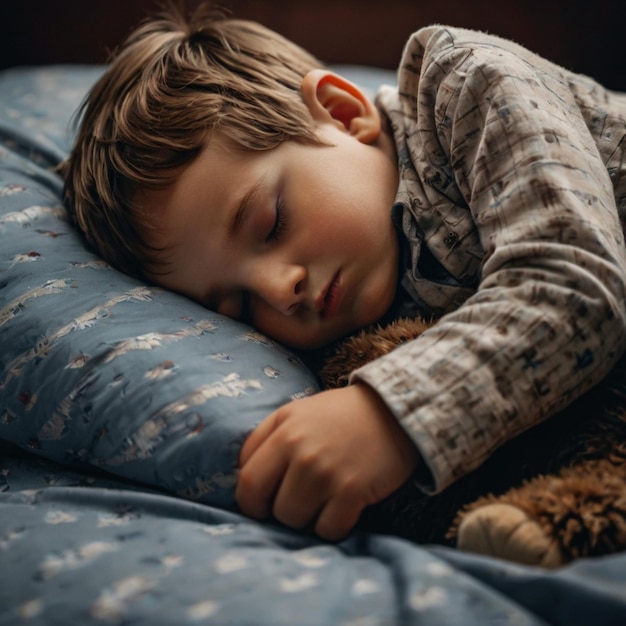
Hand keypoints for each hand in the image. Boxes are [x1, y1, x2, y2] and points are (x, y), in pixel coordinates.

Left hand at [235, 383, 418, 539]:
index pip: (247, 482)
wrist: (393, 410)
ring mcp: (326, 472)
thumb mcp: (294, 413)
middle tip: (300, 500)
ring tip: (322, 500)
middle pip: (271, 509)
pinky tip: (342, 507)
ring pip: (296, 522)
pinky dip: (333, 525)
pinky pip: (328, 530)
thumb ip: (264, 439)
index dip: (251, 502)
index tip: (265, 503)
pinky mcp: (353, 490)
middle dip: (281, 511)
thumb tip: (242, 477)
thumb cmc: (339, 414)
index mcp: (283, 431)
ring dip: (307, 519)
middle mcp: (301, 452)